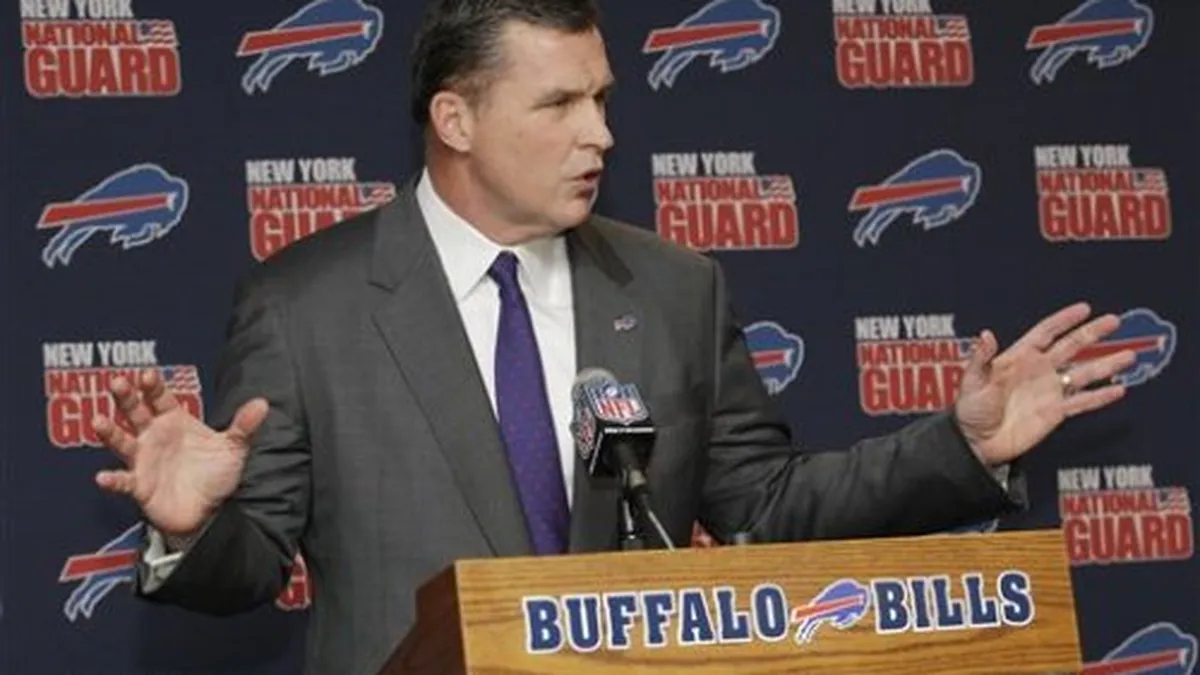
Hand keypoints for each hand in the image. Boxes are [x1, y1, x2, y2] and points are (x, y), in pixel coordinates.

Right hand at [92, 368, 268, 536]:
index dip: (153, 386)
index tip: (147, 375)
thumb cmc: (216, 476)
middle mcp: (154, 437)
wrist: (210, 511)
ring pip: (122, 442)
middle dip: (126, 397)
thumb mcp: (233, 448)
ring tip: (99, 422)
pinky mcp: (140, 486)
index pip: (160, 398)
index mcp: (174, 422)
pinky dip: (113, 480)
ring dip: (110, 432)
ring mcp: (144, 460)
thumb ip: (244, 426)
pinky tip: (104, 477)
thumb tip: (262, 404)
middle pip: (135, 412)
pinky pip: (123, 482)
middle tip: (117, 382)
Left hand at [954, 302, 1136, 465]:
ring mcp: (1049, 391)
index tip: (1084, 309)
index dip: (1064, 320)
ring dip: (1106, 365)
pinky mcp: (1055, 413)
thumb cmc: (970, 410)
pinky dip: (1100, 397)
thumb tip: (985, 334)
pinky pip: (1082, 402)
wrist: (976, 442)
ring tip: (1129, 356)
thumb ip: (981, 359)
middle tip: (1114, 321)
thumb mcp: (972, 382)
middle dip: (1092, 334)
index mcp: (1018, 358)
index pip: (1045, 333)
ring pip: (1083, 373)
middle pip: (1071, 347)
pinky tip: (1118, 390)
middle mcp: (1038, 371)